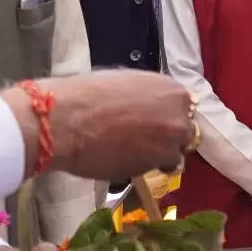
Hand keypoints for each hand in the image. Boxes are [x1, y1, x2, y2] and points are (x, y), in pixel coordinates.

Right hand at [2, 70, 193, 181]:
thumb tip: (144, 107)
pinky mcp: (159, 164)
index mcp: (170, 89)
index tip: (152, 123)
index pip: (181, 107)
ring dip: (160, 153)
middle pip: (183, 130)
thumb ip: (144, 96)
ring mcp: (172, 141)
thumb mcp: (123, 83)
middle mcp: (179, 114)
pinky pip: (162, 167)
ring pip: (175, 151)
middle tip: (142, 139)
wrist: (67, 121)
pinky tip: (127, 161)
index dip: (165, 116)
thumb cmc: (86, 95)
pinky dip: (148, 167)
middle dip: (166, 135)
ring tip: (132, 152)